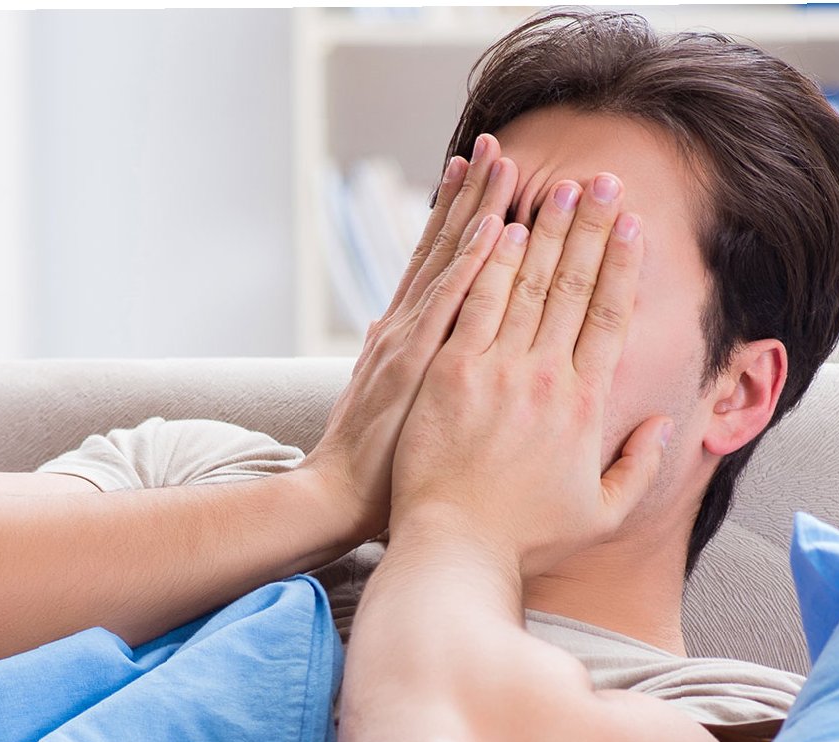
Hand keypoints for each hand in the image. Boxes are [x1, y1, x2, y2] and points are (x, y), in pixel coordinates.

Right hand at [301, 133, 518, 540]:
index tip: (481, 172)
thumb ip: (394, 361)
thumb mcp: (387, 401)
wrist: (335, 500)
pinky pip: (453, 304)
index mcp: (406, 336)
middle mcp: (407, 327)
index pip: (437, 262)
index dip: (459, 214)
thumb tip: (387, 329)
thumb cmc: (372, 467)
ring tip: (503, 161)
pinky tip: (497, 227)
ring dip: (479, 209)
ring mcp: (411, 342)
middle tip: (496, 144)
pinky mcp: (417, 364)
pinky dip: (474, 263)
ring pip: (452, 262)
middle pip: (445, 247)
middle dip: (471, 194)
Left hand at [390, 173, 670, 579]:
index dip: (623, 266)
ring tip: (557, 187)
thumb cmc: (524, 537)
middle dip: (591, 228)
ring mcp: (497, 372)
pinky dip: (487, 263)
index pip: (611, 318)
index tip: (633, 226)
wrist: (455, 551)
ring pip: (526, 285)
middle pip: (575, 287)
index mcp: (586, 406)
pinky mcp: (450, 373)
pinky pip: (473, 304)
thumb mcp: (602, 513)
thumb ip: (639, 466)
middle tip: (603, 180)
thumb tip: (665, 423)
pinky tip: (498, 226)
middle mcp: (547, 379)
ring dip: (543, 231)